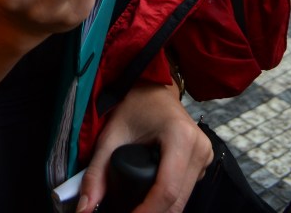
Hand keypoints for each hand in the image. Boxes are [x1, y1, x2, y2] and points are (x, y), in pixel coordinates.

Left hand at [76, 82, 212, 212]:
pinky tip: (150, 202)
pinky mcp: (203, 161)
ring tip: (136, 209)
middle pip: (178, 200)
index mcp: (180, 136)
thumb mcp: (110, 136)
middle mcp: (199, 147)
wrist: (152, 89)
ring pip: (184, 200)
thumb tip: (84, 209)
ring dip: (161, 209)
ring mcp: (205, 155)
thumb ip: (96, 173)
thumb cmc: (133, 106)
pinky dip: (168, 201)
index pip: (166, 189)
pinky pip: (186, 191)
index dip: (147, 211)